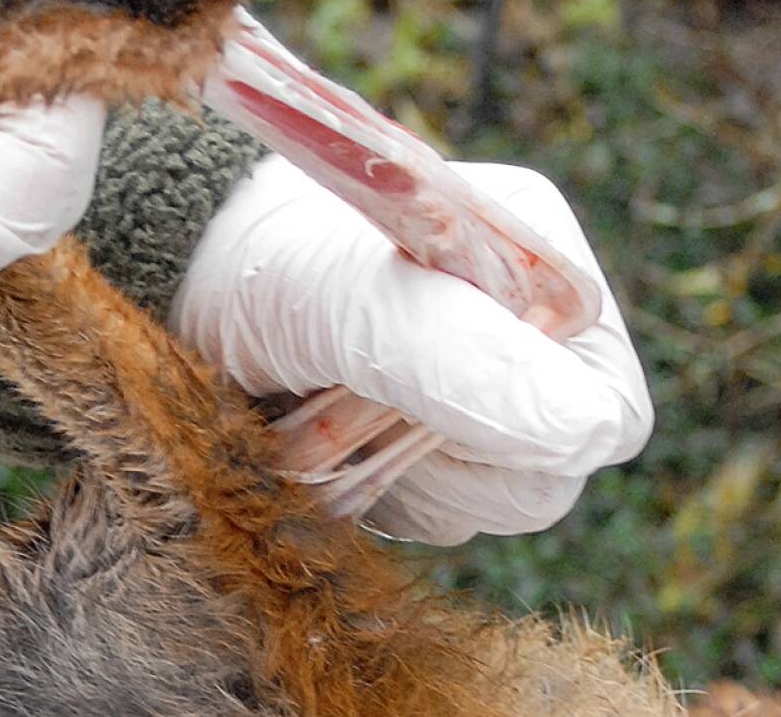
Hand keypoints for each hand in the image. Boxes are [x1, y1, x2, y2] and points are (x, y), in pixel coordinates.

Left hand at [171, 154, 651, 545]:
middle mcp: (520, 331)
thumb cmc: (263, 268)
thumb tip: (585, 430)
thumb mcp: (353, 303)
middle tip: (343, 398)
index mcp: (539, 266)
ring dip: (387, 475)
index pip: (604, 408)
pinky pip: (424, 514)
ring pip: (479, 503)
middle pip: (545, 472)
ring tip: (315, 409)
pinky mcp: (416, 436)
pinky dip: (362, 489)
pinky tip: (314, 436)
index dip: (519, 432)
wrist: (176, 281)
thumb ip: (462, 357)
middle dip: (435, 456)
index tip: (420, 404)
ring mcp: (469, 386)